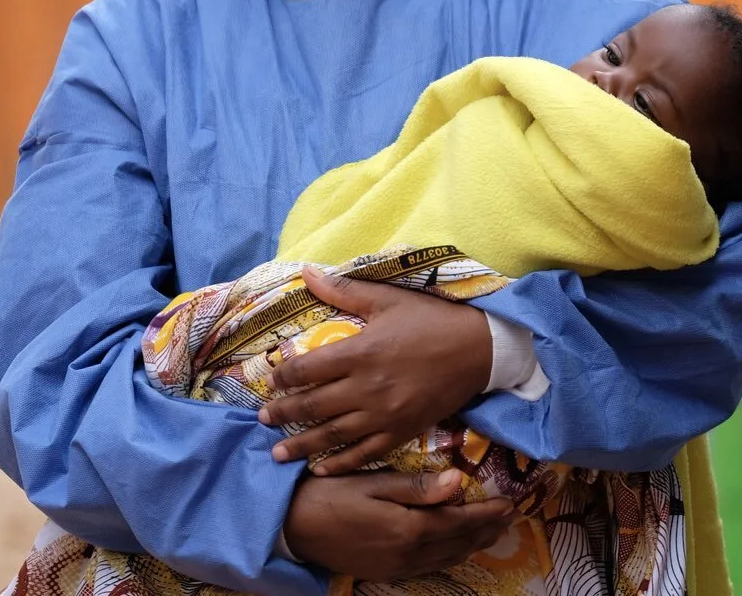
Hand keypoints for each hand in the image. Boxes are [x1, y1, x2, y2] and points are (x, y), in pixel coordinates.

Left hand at [260, 266, 492, 473]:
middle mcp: (367, 388)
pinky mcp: (402, 431)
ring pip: (333, 435)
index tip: (271, 380)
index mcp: (360, 352)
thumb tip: (306, 271)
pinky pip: (365, 453)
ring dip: (301, 445)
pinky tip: (321, 470)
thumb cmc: (431, 320)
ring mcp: (384, 414)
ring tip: (278, 453)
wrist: (478, 349)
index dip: (283, 376)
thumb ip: (343, 290)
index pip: (307, 369)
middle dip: (283, 413)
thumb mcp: (387, 299)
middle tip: (263, 420)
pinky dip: (340, 464)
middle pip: (312, 405)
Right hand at [284, 469, 515, 579]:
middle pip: (458, 543)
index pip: (459, 521)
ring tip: (491, 531)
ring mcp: (396, 567)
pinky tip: (454, 548)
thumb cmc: (329, 494)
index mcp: (408, 528)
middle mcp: (408, 553)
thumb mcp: (372, 482)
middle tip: (509, 516)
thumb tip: (458, 481)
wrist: (291, 527)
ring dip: (472, 545)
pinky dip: (450, 556)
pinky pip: (429, 567)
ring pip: (446, 558)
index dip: (486, 513)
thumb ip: (416, 487)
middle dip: (486, 529)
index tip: (510, 502)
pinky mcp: (384, 572)